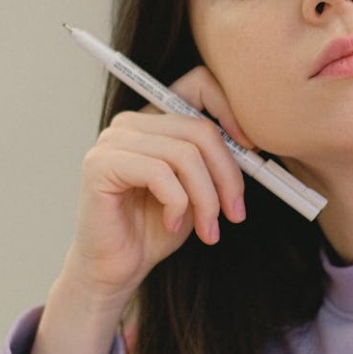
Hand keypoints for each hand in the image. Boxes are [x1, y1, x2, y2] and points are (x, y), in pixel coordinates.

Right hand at [66, 65, 252, 304]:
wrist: (116, 270)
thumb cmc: (155, 230)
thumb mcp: (197, 190)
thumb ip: (215, 161)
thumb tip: (251, 144)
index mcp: (154, 119)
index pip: (199, 83)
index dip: (231, 112)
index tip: (252, 151)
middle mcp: (131, 122)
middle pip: (199, 128)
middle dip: (227, 176)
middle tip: (234, 214)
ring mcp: (112, 141)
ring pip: (184, 155)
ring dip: (206, 199)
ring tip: (208, 229)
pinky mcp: (100, 165)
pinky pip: (159, 174)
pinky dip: (176, 204)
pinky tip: (171, 224)